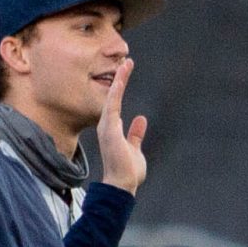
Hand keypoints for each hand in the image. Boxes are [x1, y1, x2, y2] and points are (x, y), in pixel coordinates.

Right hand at [95, 58, 148, 193]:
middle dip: (120, 79)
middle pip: (113, 96)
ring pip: (112, 97)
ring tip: (126, 65)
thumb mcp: (135, 148)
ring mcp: (107, 126)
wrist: (122, 184)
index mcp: (112, 129)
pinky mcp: (109, 129)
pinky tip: (121, 79)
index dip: (121, 88)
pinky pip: (112, 105)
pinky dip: (117, 92)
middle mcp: (107, 125)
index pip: (116, 103)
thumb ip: (135, 133)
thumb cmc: (128, 170)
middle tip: (127, 62)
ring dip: (120, 81)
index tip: (127, 73)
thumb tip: (140, 119)